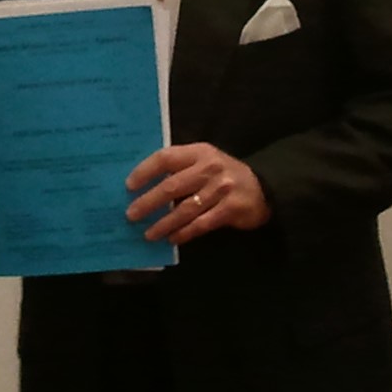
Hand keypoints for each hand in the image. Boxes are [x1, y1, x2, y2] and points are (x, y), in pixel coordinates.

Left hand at [126, 143, 270, 244]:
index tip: (128, 185)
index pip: (165, 158)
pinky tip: (172, 238)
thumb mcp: (203, 161)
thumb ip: (179, 168)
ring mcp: (221, 189)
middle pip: (172, 186)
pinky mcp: (231, 209)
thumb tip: (143, 186)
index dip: (145, 171)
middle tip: (131, 214)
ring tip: (149, 233)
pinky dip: (185, 233)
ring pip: (185, 209)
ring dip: (164, 223)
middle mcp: (210, 168)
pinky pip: (202, 223)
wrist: (263, 188)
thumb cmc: (222, 175)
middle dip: (148, 202)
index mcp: (198, 152)